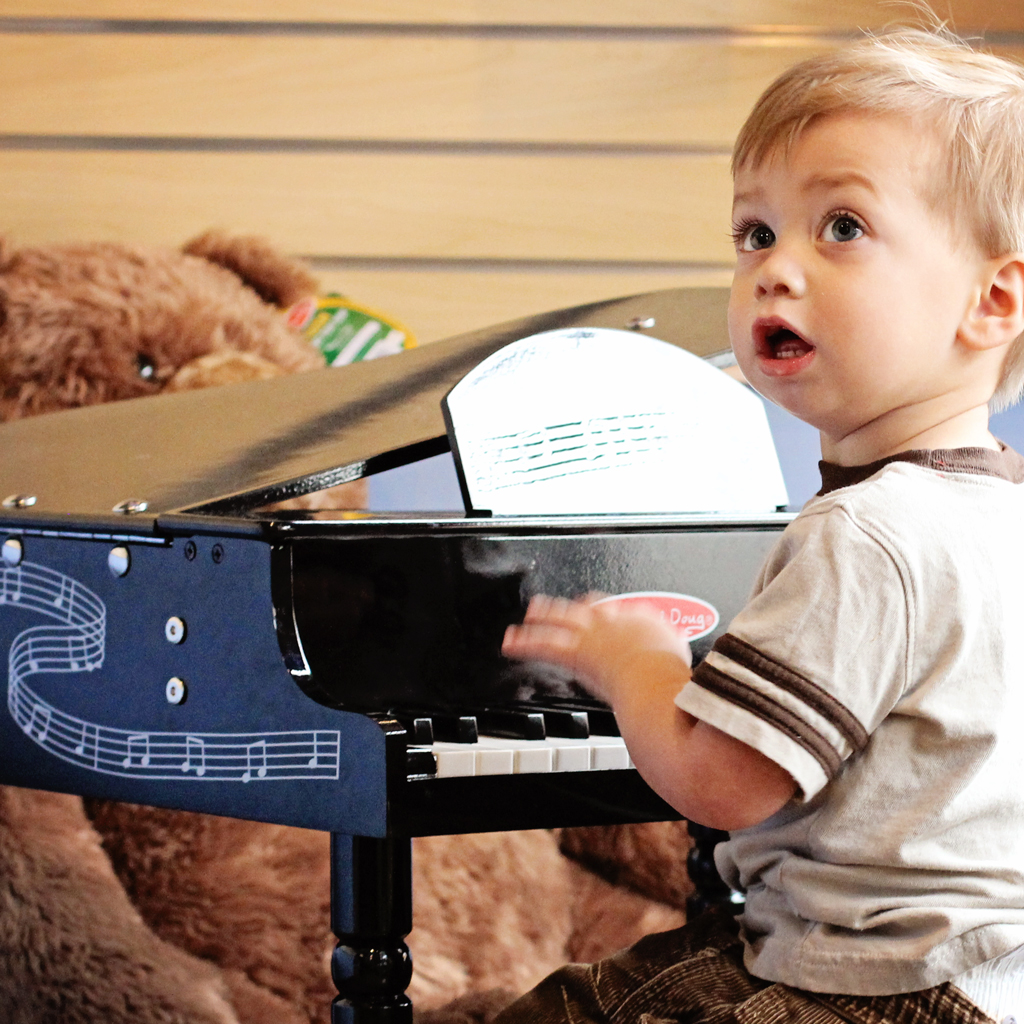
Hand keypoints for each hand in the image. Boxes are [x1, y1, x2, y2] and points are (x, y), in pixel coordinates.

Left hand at [502, 594, 691, 704]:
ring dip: (544, 615)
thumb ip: (686, 672)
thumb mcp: (690, 670)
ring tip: (531, 614)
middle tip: (563, 605)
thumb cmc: (677, 682)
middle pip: (589, 608)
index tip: (604, 614)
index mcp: (647, 620)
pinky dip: (525, 643)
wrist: (659, 682)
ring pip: (562, 619)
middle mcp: (618, 621)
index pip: (624, 609)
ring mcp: (594, 634)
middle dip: (574, 607)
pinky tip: (511, 643)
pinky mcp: (575, 651)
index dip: (610, 611)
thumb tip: (697, 685)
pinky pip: (543, 645)